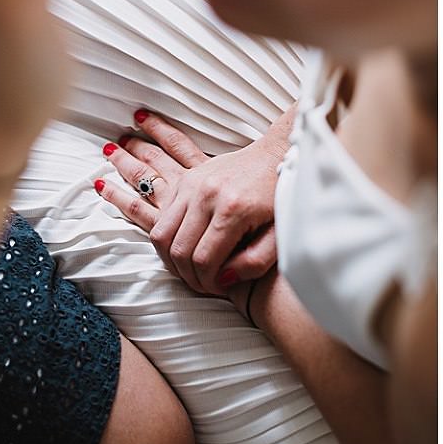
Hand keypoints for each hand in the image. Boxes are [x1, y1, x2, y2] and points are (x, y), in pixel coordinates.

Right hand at [95, 110, 285, 295]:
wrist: (279, 154)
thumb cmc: (283, 197)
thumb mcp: (280, 235)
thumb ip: (254, 263)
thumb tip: (222, 280)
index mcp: (233, 211)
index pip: (204, 260)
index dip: (206, 282)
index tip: (215, 289)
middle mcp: (206, 196)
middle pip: (177, 248)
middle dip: (184, 274)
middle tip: (198, 285)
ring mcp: (191, 185)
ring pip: (160, 232)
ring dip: (166, 256)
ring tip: (179, 269)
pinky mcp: (186, 180)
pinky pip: (160, 213)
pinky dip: (161, 233)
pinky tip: (172, 247)